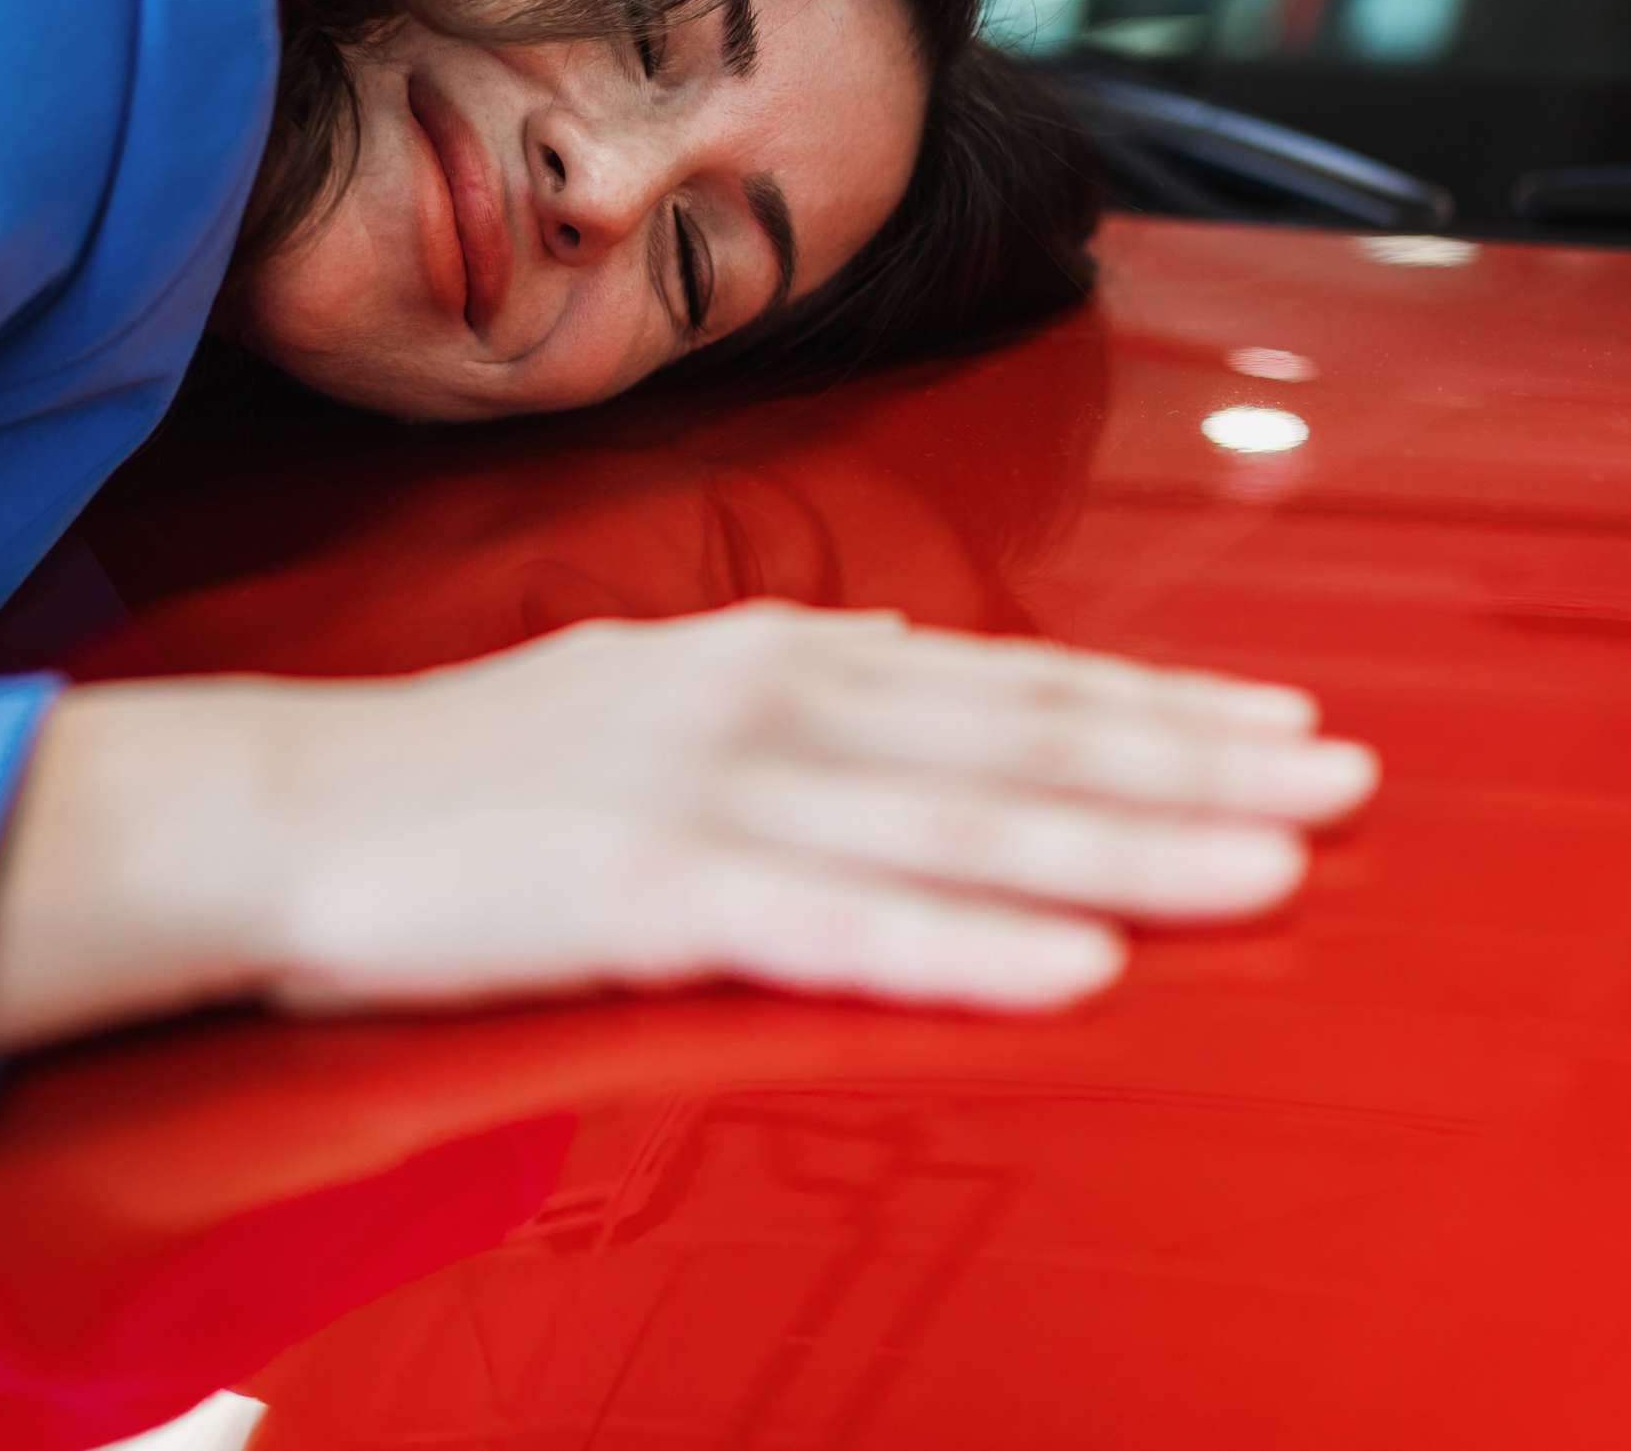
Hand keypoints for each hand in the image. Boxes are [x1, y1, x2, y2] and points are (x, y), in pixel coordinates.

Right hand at [0, 602, 1374, 1061]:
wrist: (278, 808)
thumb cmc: (467, 772)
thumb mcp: (650, 694)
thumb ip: (788, 694)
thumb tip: (907, 677)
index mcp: (774, 659)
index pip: (1009, 685)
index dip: (1160, 706)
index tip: (1288, 724)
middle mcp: (767, 702)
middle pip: (1022, 744)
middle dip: (1200, 770)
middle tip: (1352, 787)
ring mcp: (712, 792)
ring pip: (964, 827)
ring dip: (1132, 851)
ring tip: (1275, 874)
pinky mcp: (646, 893)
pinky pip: (836, 927)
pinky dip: (966, 947)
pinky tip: (1076, 971)